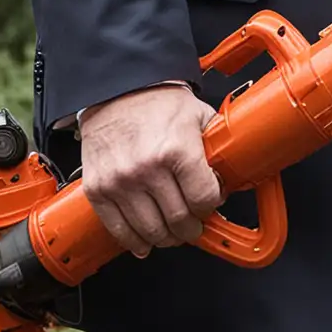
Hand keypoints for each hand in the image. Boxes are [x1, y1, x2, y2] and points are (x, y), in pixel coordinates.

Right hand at [78, 83, 221, 258]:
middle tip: (194, 225)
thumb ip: (215, 145)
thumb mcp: (198, 115)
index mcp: (177, 149)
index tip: (211, 203)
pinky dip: (134, 242)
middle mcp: (147, 168)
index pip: (203, 199)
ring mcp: (120, 182)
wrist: (116, 90)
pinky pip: (118, 230)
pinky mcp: (98, 190)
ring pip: (151, 231)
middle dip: (192, 228)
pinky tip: (145, 241)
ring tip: (173, 233)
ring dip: (167, 238)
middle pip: (179, 220)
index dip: (212, 205)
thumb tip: (233, 171)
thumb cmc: (157, 101)